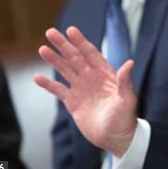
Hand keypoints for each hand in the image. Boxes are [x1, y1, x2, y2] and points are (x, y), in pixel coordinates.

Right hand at [34, 26, 137, 156]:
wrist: (115, 138)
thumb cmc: (125, 118)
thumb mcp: (127, 99)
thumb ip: (125, 81)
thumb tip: (130, 62)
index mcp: (105, 74)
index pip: (91, 53)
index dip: (81, 41)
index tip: (71, 30)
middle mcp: (91, 78)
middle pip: (75, 57)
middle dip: (63, 45)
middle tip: (50, 32)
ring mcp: (81, 89)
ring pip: (65, 70)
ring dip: (54, 60)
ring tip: (42, 49)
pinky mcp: (73, 102)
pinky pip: (58, 90)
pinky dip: (48, 84)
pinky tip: (37, 77)